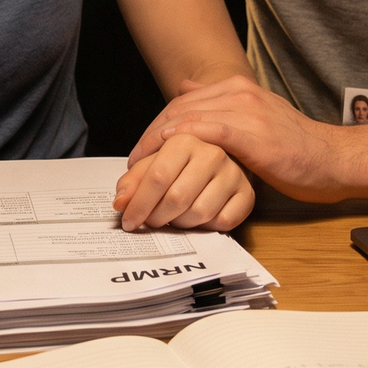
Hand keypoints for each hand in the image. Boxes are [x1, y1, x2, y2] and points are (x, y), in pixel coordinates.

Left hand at [113, 134, 253, 231]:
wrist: (220, 161)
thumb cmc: (181, 166)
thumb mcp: (152, 166)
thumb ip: (132, 182)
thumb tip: (121, 202)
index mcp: (185, 140)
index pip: (156, 178)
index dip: (139, 204)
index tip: (129, 221)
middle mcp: (213, 154)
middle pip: (176, 198)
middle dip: (157, 217)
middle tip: (150, 221)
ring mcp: (233, 174)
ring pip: (199, 213)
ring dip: (180, 223)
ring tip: (174, 216)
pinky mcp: (247, 194)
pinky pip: (222, 222)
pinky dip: (206, 227)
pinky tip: (198, 217)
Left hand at [129, 75, 357, 204]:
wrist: (332, 159)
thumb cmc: (295, 147)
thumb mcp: (255, 117)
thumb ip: (221, 103)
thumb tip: (186, 86)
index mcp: (238, 87)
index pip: (183, 101)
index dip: (156, 124)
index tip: (140, 149)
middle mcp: (240, 91)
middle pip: (180, 107)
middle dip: (151, 133)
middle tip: (133, 159)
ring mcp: (247, 109)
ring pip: (189, 116)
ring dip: (159, 139)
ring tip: (141, 162)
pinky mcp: (254, 131)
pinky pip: (210, 129)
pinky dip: (184, 134)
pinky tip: (167, 146)